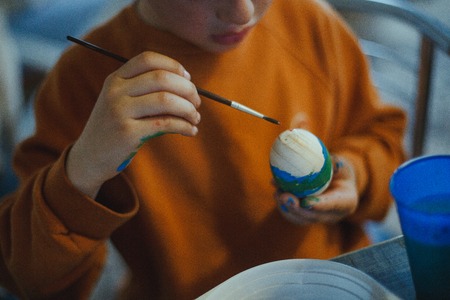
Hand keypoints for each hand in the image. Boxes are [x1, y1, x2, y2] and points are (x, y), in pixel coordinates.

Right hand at [66, 51, 200, 197]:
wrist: (89, 157)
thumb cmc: (115, 127)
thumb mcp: (120, 101)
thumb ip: (144, 89)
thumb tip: (187, 84)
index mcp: (115, 79)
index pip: (148, 59)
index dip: (173, 66)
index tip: (188, 79)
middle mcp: (115, 92)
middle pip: (161, 78)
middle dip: (187, 89)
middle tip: (197, 102)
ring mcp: (120, 112)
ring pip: (166, 100)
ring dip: (188, 109)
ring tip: (195, 118)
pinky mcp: (128, 134)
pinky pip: (165, 124)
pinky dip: (184, 126)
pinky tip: (191, 130)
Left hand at [274, 156, 358, 224]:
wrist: (338, 183)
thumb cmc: (340, 170)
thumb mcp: (341, 164)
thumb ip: (334, 163)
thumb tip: (322, 159)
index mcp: (347, 201)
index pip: (334, 205)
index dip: (320, 205)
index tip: (306, 201)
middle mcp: (333, 214)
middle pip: (314, 216)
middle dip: (297, 209)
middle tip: (284, 196)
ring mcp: (320, 217)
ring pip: (302, 219)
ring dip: (287, 208)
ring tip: (277, 194)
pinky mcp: (308, 217)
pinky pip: (294, 216)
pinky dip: (283, 206)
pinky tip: (276, 193)